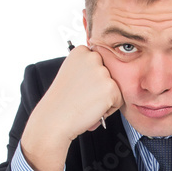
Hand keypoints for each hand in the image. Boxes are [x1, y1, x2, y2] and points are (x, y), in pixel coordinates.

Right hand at [20, 44, 122, 170]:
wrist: (53, 119)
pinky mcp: (110, 87)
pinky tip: (91, 110)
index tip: (80, 86)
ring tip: (86, 104)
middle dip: (100, 88)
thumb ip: (87, 68)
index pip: (100, 62)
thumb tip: (105, 71)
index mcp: (81, 51)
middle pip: (110, 74)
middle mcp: (92, 57)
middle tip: (83, 97)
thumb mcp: (71, 74)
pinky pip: (118, 100)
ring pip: (115, 87)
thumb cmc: (61, 102)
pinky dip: (108, 109)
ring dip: (105, 99)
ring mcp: (102, 72)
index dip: (92, 79)